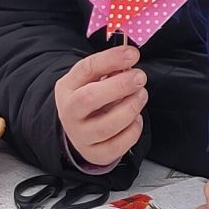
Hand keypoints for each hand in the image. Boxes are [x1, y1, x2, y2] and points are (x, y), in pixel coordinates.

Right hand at [54, 44, 144, 168]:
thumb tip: (129, 58)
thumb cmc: (91, 99)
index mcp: (67, 88)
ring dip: (130, 108)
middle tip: (139, 77)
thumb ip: (109, 68)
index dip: (110, 60)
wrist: (78, 129)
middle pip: (89, 98)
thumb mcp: (92, 79)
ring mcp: (80, 136)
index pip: (86, 69)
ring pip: (106, 126)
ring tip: (141, 96)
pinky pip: (118, 145)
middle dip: (119, 86)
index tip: (132, 54)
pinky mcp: (95, 154)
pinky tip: (135, 119)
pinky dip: (133, 130)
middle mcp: (69, 114)